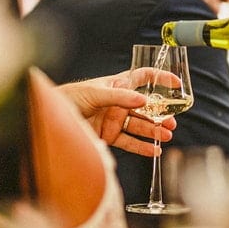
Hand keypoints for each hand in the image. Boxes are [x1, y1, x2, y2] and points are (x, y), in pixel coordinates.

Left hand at [55, 70, 176, 156]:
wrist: (52, 117)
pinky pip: (129, 142)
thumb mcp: (95, 92)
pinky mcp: (109, 136)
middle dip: (160, 114)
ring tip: (166, 135)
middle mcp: (119, 103)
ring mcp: (115, 120)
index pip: (143, 78)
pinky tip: (153, 150)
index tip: (176, 83)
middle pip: (145, 108)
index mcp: (117, 85)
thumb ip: (119, 96)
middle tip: (171, 121)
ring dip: (154, 131)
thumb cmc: (70, 97)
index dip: (159, 78)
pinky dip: (141, 147)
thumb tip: (142, 100)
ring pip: (139, 126)